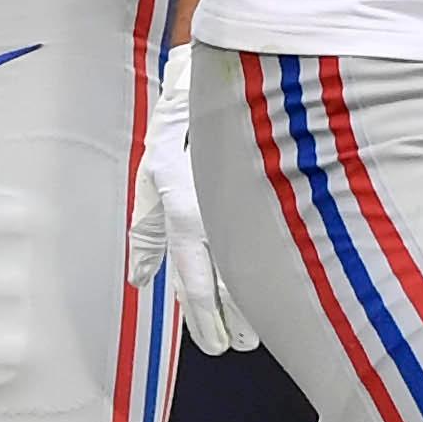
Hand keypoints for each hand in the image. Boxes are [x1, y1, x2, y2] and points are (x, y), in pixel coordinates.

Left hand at [129, 50, 253, 353]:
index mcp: (187, 212)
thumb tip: (139, 280)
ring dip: (259, 303)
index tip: (214, 347)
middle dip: (236, 322)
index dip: (204, 320)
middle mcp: (220, 214)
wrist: (225, 74)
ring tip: (260, 331)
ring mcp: (250, 204)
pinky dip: (277, 269)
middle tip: (237, 346)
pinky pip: (279, 242)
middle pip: (232, 286)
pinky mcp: (277, 191)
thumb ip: (146, 229)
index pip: (198, 283)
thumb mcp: (153, 172)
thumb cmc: (182, 125)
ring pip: (258, 269)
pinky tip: (283, 286)